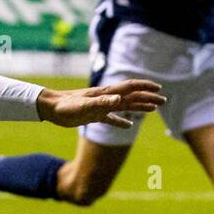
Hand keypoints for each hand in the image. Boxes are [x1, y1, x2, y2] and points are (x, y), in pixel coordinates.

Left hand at [36, 80, 164, 129]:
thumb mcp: (84, 106)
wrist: (50, 108)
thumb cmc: (65, 106)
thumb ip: (101, 103)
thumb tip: (119, 100)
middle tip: (163, 101)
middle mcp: (105, 98)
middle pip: (131, 96)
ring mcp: (100, 106)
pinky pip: (111, 118)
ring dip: (139, 106)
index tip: (159, 89)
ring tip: (153, 110)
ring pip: (124, 106)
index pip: (129, 88)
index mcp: (106, 94)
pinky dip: (121, 121)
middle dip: (148, 97)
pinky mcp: (93, 115)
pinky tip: (128, 125)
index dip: (144, 87)